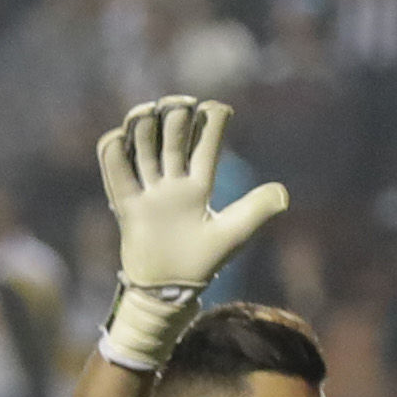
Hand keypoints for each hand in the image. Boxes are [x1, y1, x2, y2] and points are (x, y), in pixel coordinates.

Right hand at [97, 95, 288, 294]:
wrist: (166, 292)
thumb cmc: (201, 263)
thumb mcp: (232, 235)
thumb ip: (255, 210)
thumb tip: (283, 193)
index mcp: (199, 185)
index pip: (206, 145)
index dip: (211, 122)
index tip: (215, 108)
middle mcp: (173, 183)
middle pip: (172, 138)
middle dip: (175, 115)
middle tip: (179, 105)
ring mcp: (149, 191)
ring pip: (143, 147)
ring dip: (143, 125)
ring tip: (147, 112)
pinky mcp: (126, 204)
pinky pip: (115, 172)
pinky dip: (113, 151)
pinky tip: (119, 138)